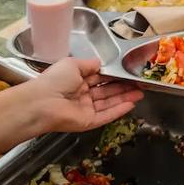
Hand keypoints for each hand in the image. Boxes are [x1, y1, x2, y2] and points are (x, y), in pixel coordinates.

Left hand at [24, 58, 142, 134]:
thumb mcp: (72, 64)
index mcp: (76, 80)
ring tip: (141, 93)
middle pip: (107, 91)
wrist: (42, 103)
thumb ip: (89, 64)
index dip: (114, 75)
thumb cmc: (55, 80)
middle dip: (123, 87)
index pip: (99, 77)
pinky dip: (119, 110)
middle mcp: (82, 95)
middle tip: (140, 84)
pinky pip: (106, 115)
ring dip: (125, 98)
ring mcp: (86, 109)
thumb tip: (101, 63)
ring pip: (109, 103)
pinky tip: (132, 104)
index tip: (128, 72)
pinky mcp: (88, 122)